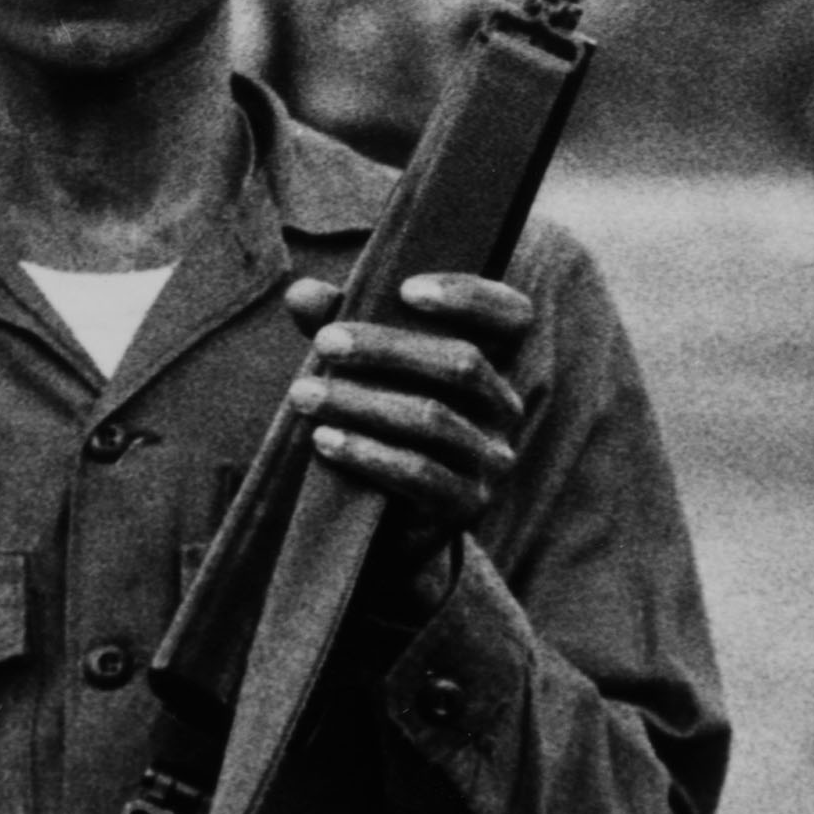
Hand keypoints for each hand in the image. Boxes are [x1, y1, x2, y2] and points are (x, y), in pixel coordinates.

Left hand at [282, 273, 535, 542]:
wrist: (388, 523)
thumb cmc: (378, 423)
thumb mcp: (363, 370)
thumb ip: (339, 326)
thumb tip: (300, 293)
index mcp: (497, 362)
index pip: (512, 316)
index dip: (470, 296)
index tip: (406, 290)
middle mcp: (506, 408)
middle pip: (462, 364)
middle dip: (387, 348)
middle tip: (325, 342)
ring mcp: (492, 460)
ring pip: (434, 418)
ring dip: (362, 402)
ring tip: (304, 394)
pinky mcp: (468, 505)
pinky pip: (420, 474)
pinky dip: (367, 453)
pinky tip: (324, 440)